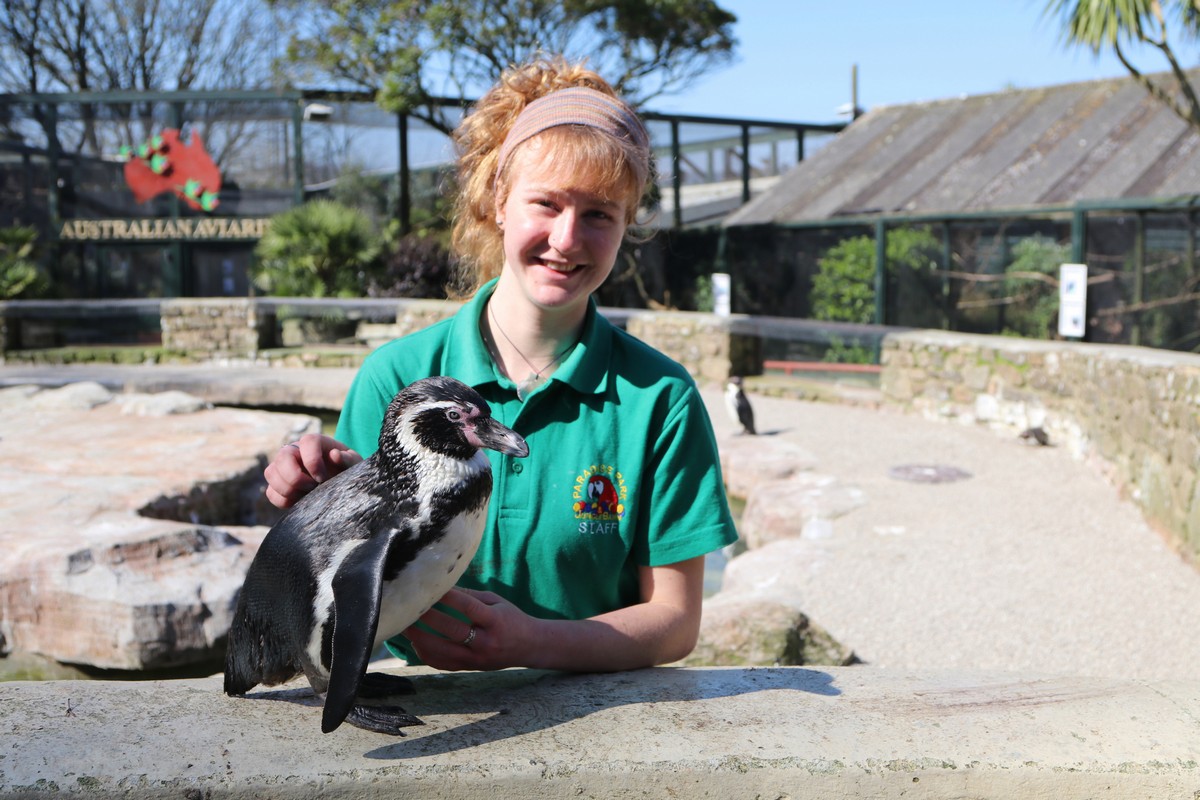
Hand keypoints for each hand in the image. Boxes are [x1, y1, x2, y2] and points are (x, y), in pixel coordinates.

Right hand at [263, 433, 361, 507]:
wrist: (339, 486)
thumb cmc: (347, 471)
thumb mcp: (354, 465)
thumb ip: (349, 459)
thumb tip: (335, 455)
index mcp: (316, 442)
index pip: (308, 441)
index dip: (313, 460)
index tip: (322, 478)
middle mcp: (295, 451)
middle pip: (282, 456)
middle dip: (295, 477)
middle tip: (312, 488)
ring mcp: (283, 467)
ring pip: (271, 473)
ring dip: (287, 488)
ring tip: (306, 496)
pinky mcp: (278, 485)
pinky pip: (270, 492)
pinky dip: (283, 500)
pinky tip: (299, 502)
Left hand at [402, 588, 534, 671]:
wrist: (530, 647)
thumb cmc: (512, 619)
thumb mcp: (497, 602)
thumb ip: (471, 596)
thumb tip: (443, 587)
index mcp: (496, 621)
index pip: (468, 607)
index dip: (448, 597)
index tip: (429, 586)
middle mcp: (486, 642)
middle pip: (452, 631)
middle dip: (428, 619)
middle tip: (409, 607)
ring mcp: (477, 659)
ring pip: (442, 652)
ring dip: (420, 639)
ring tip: (405, 625)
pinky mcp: (470, 668)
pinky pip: (442, 664)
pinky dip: (426, 654)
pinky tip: (416, 642)